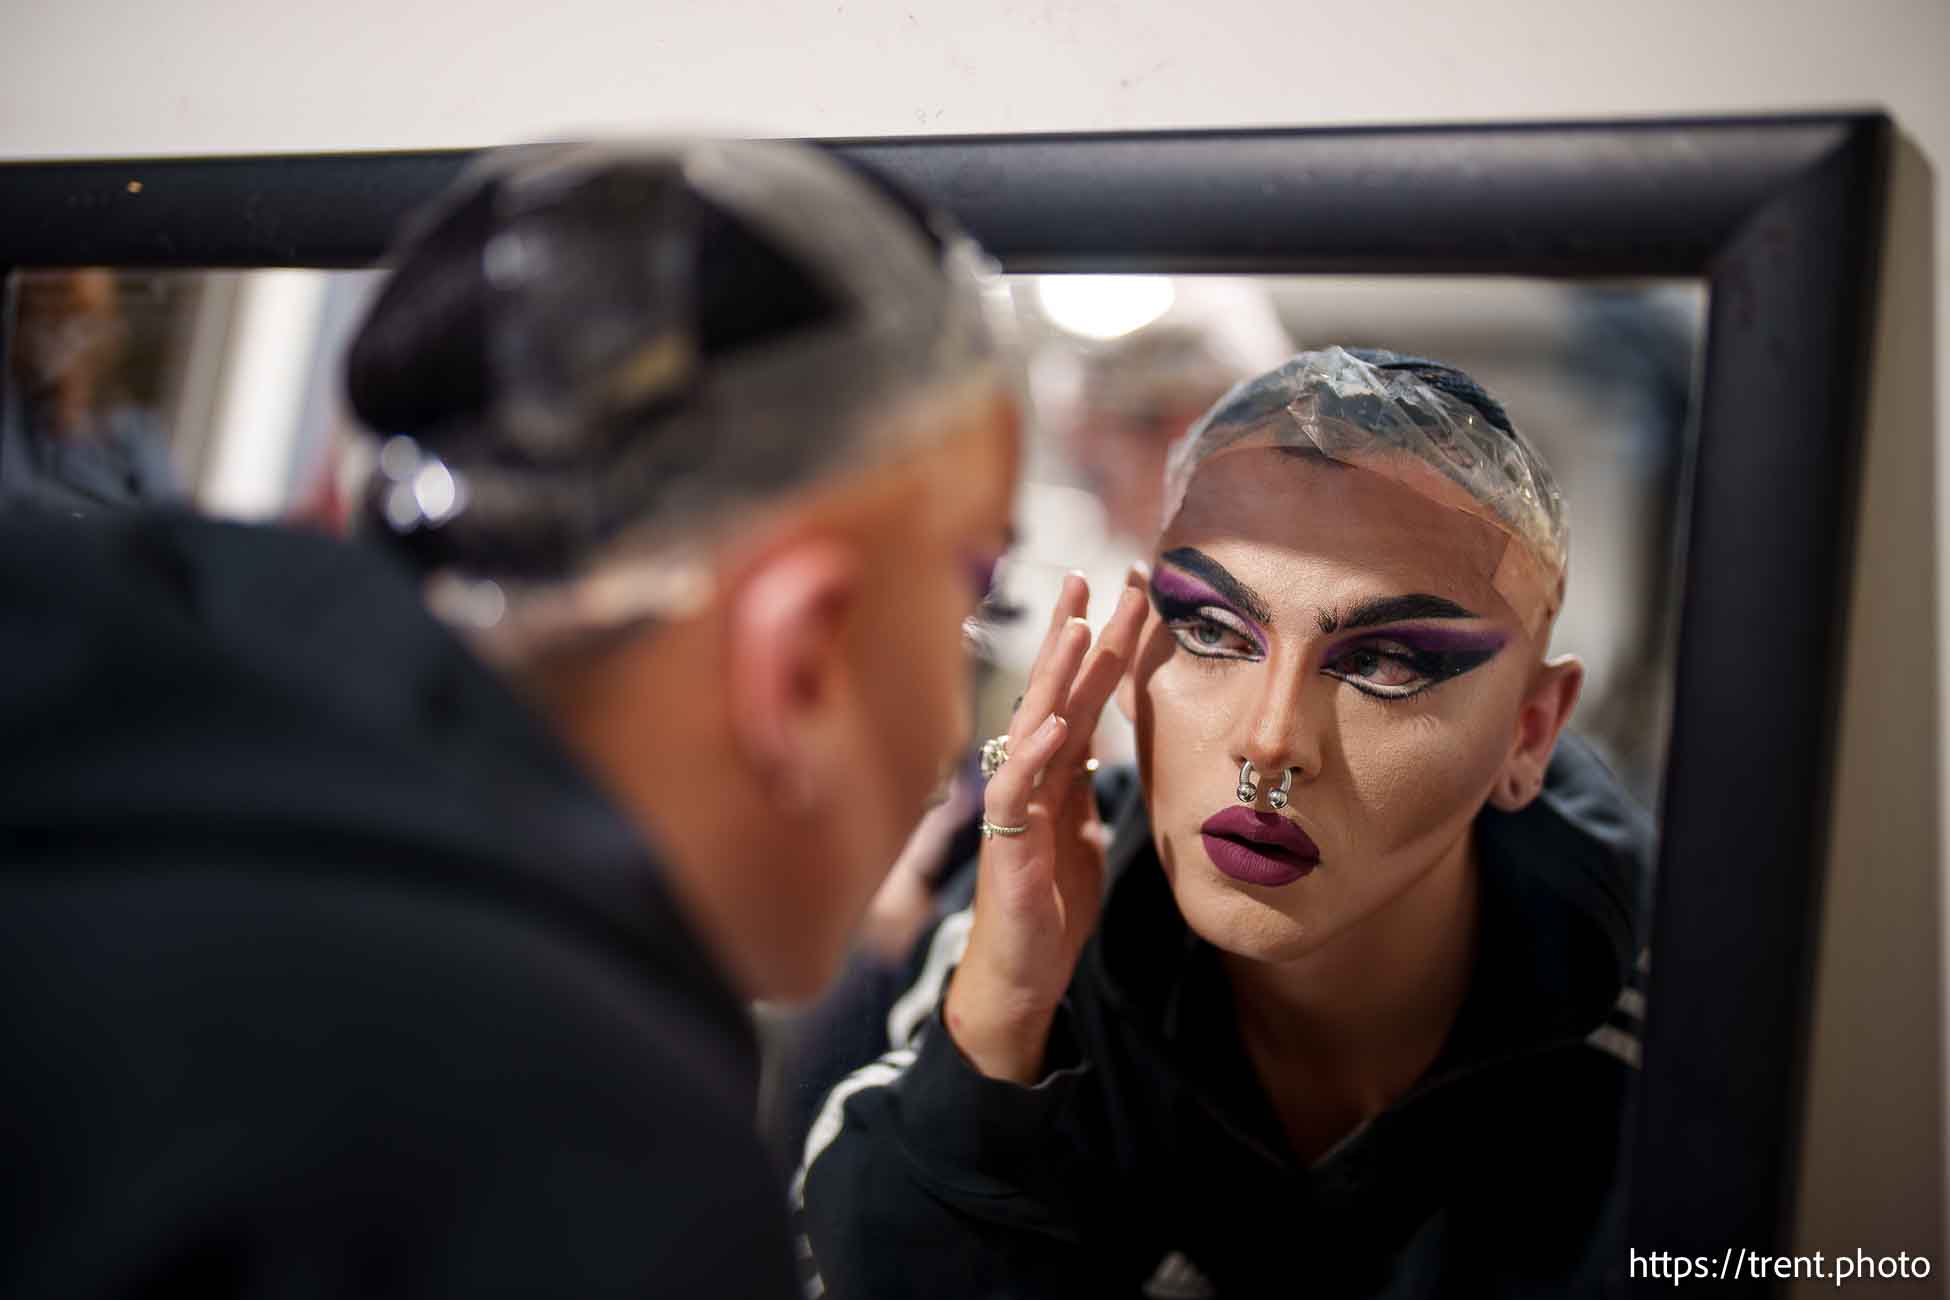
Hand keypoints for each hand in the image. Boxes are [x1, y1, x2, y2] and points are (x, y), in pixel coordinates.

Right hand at [945, 571, 1147, 1082]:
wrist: (1021, 972)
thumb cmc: (1048, 905)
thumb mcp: (1079, 832)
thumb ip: (1083, 786)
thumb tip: (1098, 748)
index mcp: (1052, 771)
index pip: (1078, 693)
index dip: (1100, 644)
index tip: (1123, 592)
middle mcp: (1029, 777)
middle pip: (1053, 691)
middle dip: (1073, 633)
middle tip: (1090, 576)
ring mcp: (1016, 807)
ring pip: (1032, 727)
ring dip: (1054, 677)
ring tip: (1078, 628)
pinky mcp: (1009, 846)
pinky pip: (1017, 793)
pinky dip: (1033, 756)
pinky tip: (1052, 725)